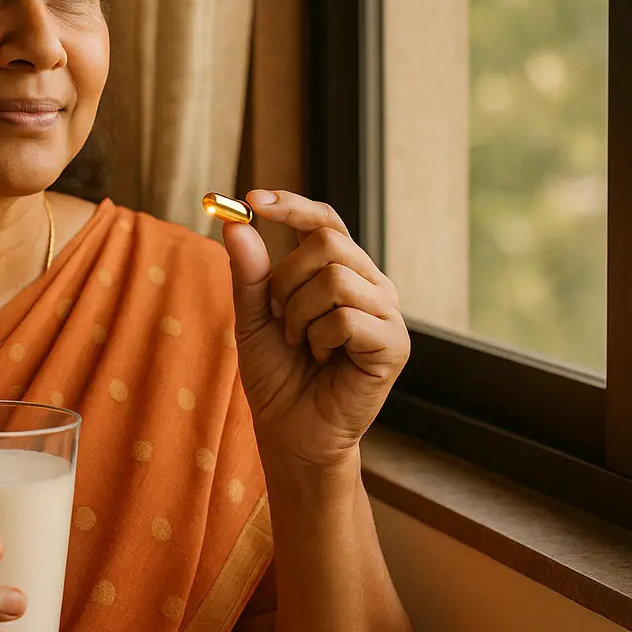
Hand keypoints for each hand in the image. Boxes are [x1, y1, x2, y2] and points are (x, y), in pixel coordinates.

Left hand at [223, 190, 409, 468]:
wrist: (292, 432)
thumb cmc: (278, 375)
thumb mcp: (253, 318)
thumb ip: (249, 273)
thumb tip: (237, 226)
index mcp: (342, 272)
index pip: (325, 221)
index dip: (292, 205)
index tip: (253, 199)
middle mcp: (371, 285)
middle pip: (327, 242)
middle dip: (286, 279)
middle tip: (280, 318)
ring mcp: (387, 313)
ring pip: (334, 278)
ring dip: (298, 315)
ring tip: (301, 344)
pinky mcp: (394, 344)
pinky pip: (346, 317)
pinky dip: (320, 339)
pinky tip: (323, 359)